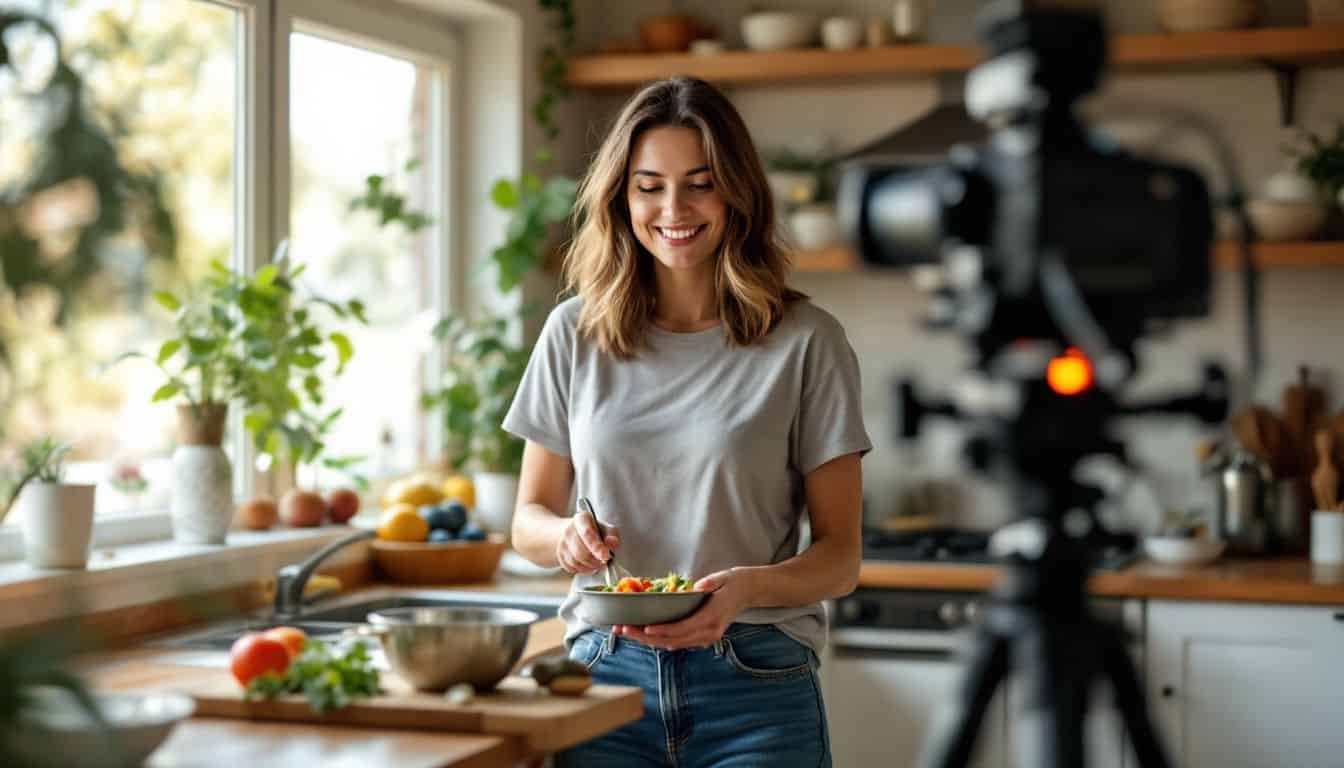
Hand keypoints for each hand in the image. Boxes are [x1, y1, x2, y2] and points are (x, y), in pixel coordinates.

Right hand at [555, 510, 619, 574]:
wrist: (572, 533)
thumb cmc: (592, 531)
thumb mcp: (604, 527)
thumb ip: (612, 534)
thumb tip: (613, 542)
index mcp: (581, 519)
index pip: (587, 533)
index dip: (597, 546)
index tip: (606, 556)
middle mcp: (568, 531)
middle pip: (582, 552)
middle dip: (596, 560)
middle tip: (605, 559)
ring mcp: (562, 544)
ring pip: (576, 562)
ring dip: (591, 566)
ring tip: (598, 561)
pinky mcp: (559, 556)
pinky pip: (572, 568)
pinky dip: (583, 569)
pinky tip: (588, 563)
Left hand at [615, 569, 749, 649]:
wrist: (748, 592)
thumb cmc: (731, 583)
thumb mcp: (722, 578)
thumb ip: (710, 583)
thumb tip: (698, 587)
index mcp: (712, 618)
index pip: (683, 628)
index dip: (663, 631)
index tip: (645, 629)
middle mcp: (708, 633)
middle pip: (673, 640)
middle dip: (645, 637)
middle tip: (623, 629)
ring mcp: (705, 638)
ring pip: (672, 644)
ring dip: (648, 640)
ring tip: (626, 631)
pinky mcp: (702, 638)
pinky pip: (677, 642)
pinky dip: (659, 639)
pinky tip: (641, 634)